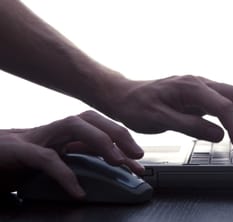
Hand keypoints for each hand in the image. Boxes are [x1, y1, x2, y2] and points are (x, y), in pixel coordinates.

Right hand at [0, 111, 143, 197]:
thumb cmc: (14, 163)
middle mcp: (53, 131)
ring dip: (100, 142)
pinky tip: (79, 191)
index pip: (98, 129)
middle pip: (91, 119)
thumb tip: (101, 176)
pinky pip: (46, 159)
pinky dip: (66, 174)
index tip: (139, 161)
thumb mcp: (51, 162)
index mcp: (62, 133)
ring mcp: (36, 137)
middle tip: (136, 157)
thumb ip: (74, 162)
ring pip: (74, 126)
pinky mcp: (19, 151)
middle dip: (118, 134)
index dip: (122, 141)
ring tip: (117, 162)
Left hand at [104, 75, 232, 150]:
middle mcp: (201, 83)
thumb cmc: (136, 105)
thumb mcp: (159, 118)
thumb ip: (190, 126)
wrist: (123, 95)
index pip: (224, 106)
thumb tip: (220, 135)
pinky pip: (225, 105)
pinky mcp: (201, 97)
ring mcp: (202, 88)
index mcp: (192, 86)